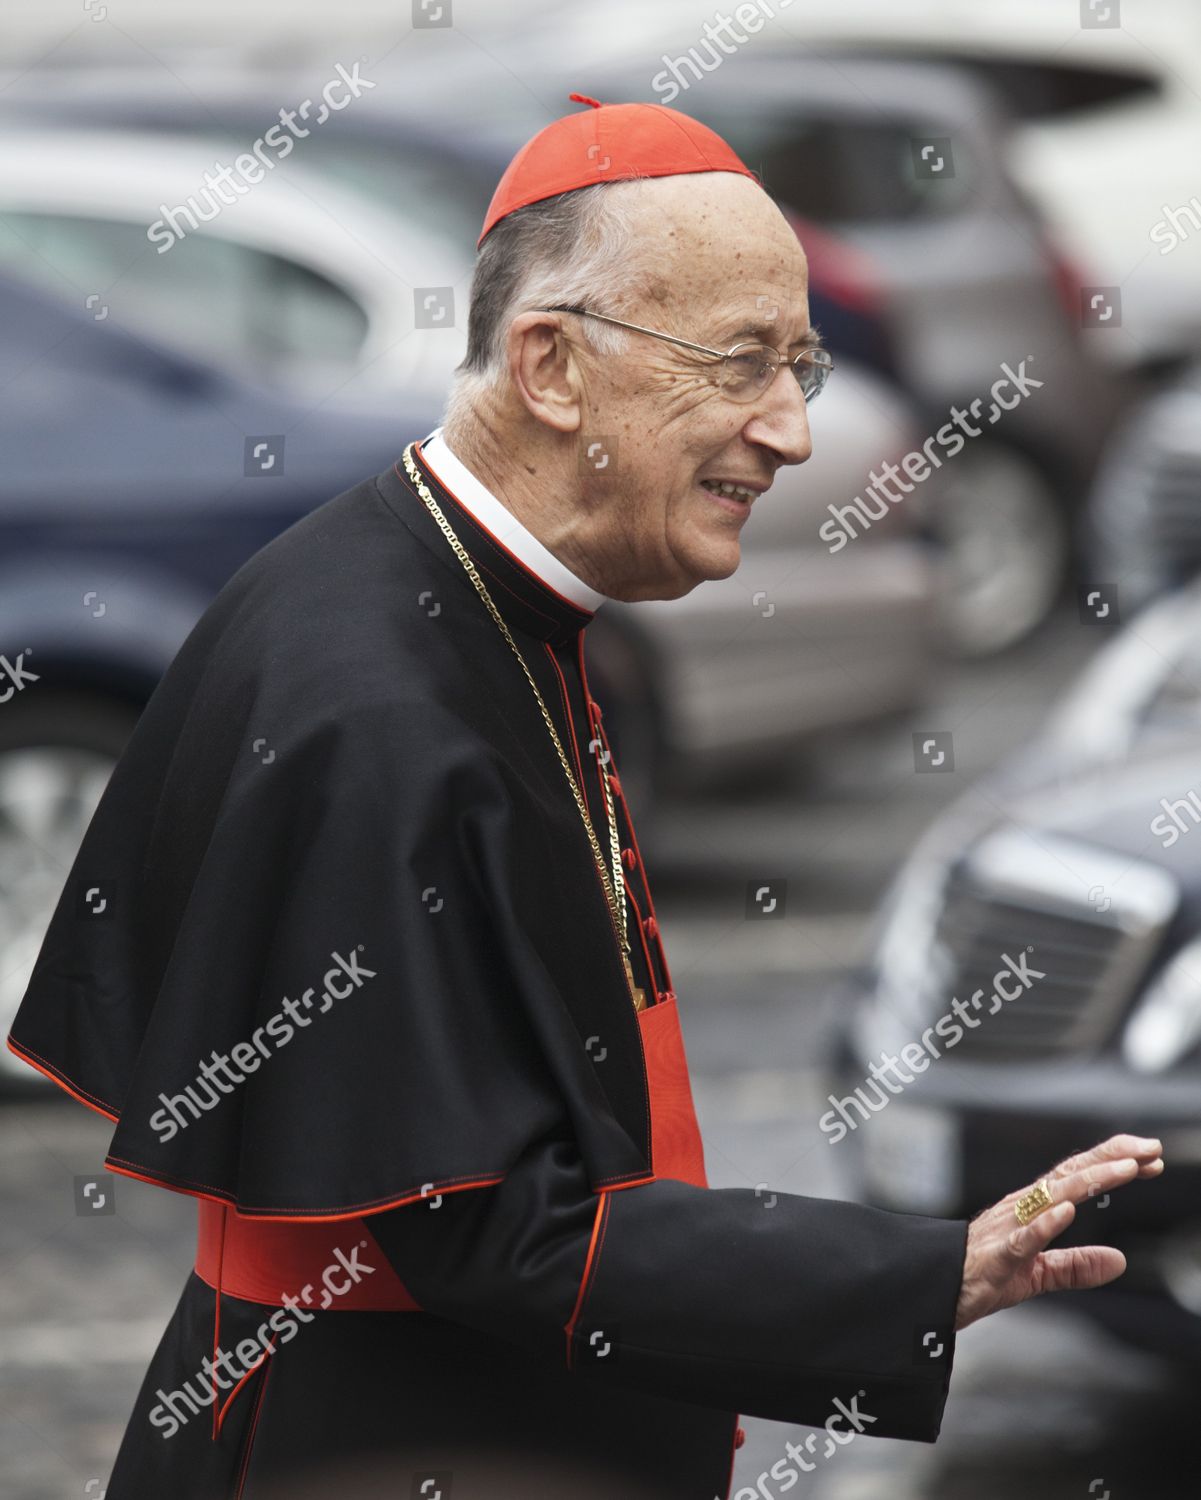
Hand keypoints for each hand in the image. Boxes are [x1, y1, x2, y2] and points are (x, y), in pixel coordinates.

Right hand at [954, 1134, 1164, 1330]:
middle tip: (1150, 1150)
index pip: (1078, 1175)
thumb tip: (1119, 1261)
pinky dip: (1045, 1224)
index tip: (1150, 1158)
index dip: (1113, 1162)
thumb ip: (1077, 1266)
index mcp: (1033, 1208)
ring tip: (1125, 1171)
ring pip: (1053, 1197)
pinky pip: (1023, 1237)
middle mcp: (1022, 1207)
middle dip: (1112, 1158)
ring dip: (1091, 1181)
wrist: (938, 1289)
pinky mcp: (997, 1255)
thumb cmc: (982, 1275)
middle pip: (1071, 1174)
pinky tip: (1067, 1213)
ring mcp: (1009, 1227)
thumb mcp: (1039, 1274)